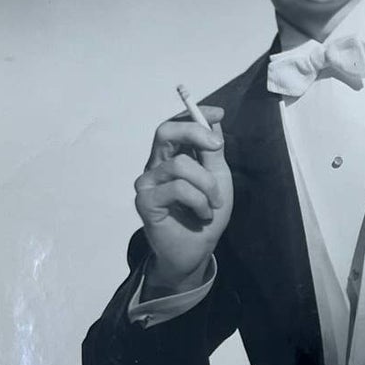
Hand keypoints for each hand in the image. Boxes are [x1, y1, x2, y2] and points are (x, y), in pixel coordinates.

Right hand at [133, 104, 232, 295]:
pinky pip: (177, 189)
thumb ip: (213, 152)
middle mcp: (156, 165)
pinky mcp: (145, 202)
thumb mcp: (217, 178)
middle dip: (194, 133)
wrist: (197, 250)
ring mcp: (147, 182)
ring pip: (179, 165)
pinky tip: (203, 215)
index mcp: (171, 156)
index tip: (219, 114)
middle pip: (165, 132)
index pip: (176, 125)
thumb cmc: (206, 213)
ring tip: (214, 204)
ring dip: (207, 185)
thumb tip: (214, 121)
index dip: (195, 115)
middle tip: (217, 146)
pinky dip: (199, 201)